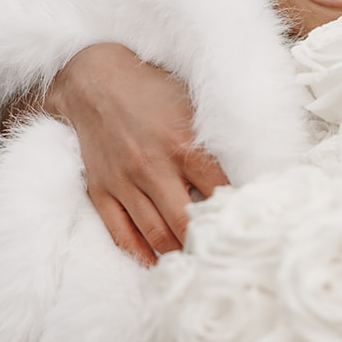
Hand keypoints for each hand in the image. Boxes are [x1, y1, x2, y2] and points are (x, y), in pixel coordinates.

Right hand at [43, 44, 227, 265]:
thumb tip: (247, 173)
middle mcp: (154, 167)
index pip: (221, 195)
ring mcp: (124, 181)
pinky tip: (156, 262)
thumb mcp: (193, 105)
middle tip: (222, 254)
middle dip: (207, 243)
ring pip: (156, 234)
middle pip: (188, 224)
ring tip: (195, 262)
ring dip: (177, 253)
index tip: (247, 226)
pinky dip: (140, 253)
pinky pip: (120, 233)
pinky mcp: (101, 190)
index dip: (236, 214)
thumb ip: (216, 140)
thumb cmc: (152, 91)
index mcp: (185, 146)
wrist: (94, 79)